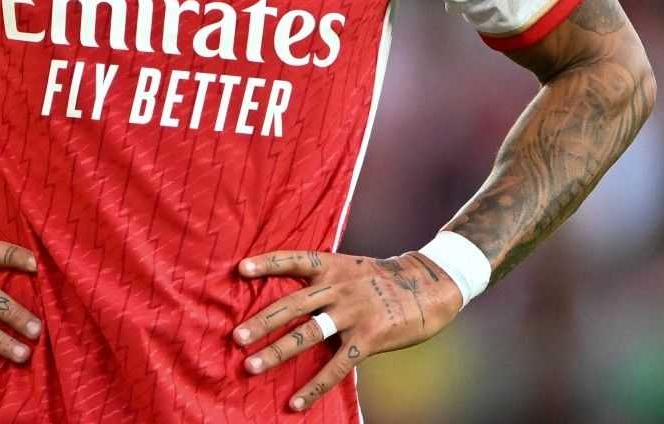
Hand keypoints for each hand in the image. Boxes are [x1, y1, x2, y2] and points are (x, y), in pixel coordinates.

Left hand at [232, 249, 462, 412]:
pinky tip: (296, 403)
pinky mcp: (368, 339)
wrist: (428, 286)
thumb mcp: (351, 267)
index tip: (240, 269)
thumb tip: (286, 296)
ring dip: (277, 352)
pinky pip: (336, 367)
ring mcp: (353, 313)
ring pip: (309, 335)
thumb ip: (323, 279)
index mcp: (333, 266)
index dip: (268, 263)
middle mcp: (339, 287)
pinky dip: (314, 387)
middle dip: (262, 322)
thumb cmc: (381, 279)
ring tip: (251, 366)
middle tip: (236, 336)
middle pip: (293, 305)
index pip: (295, 260)